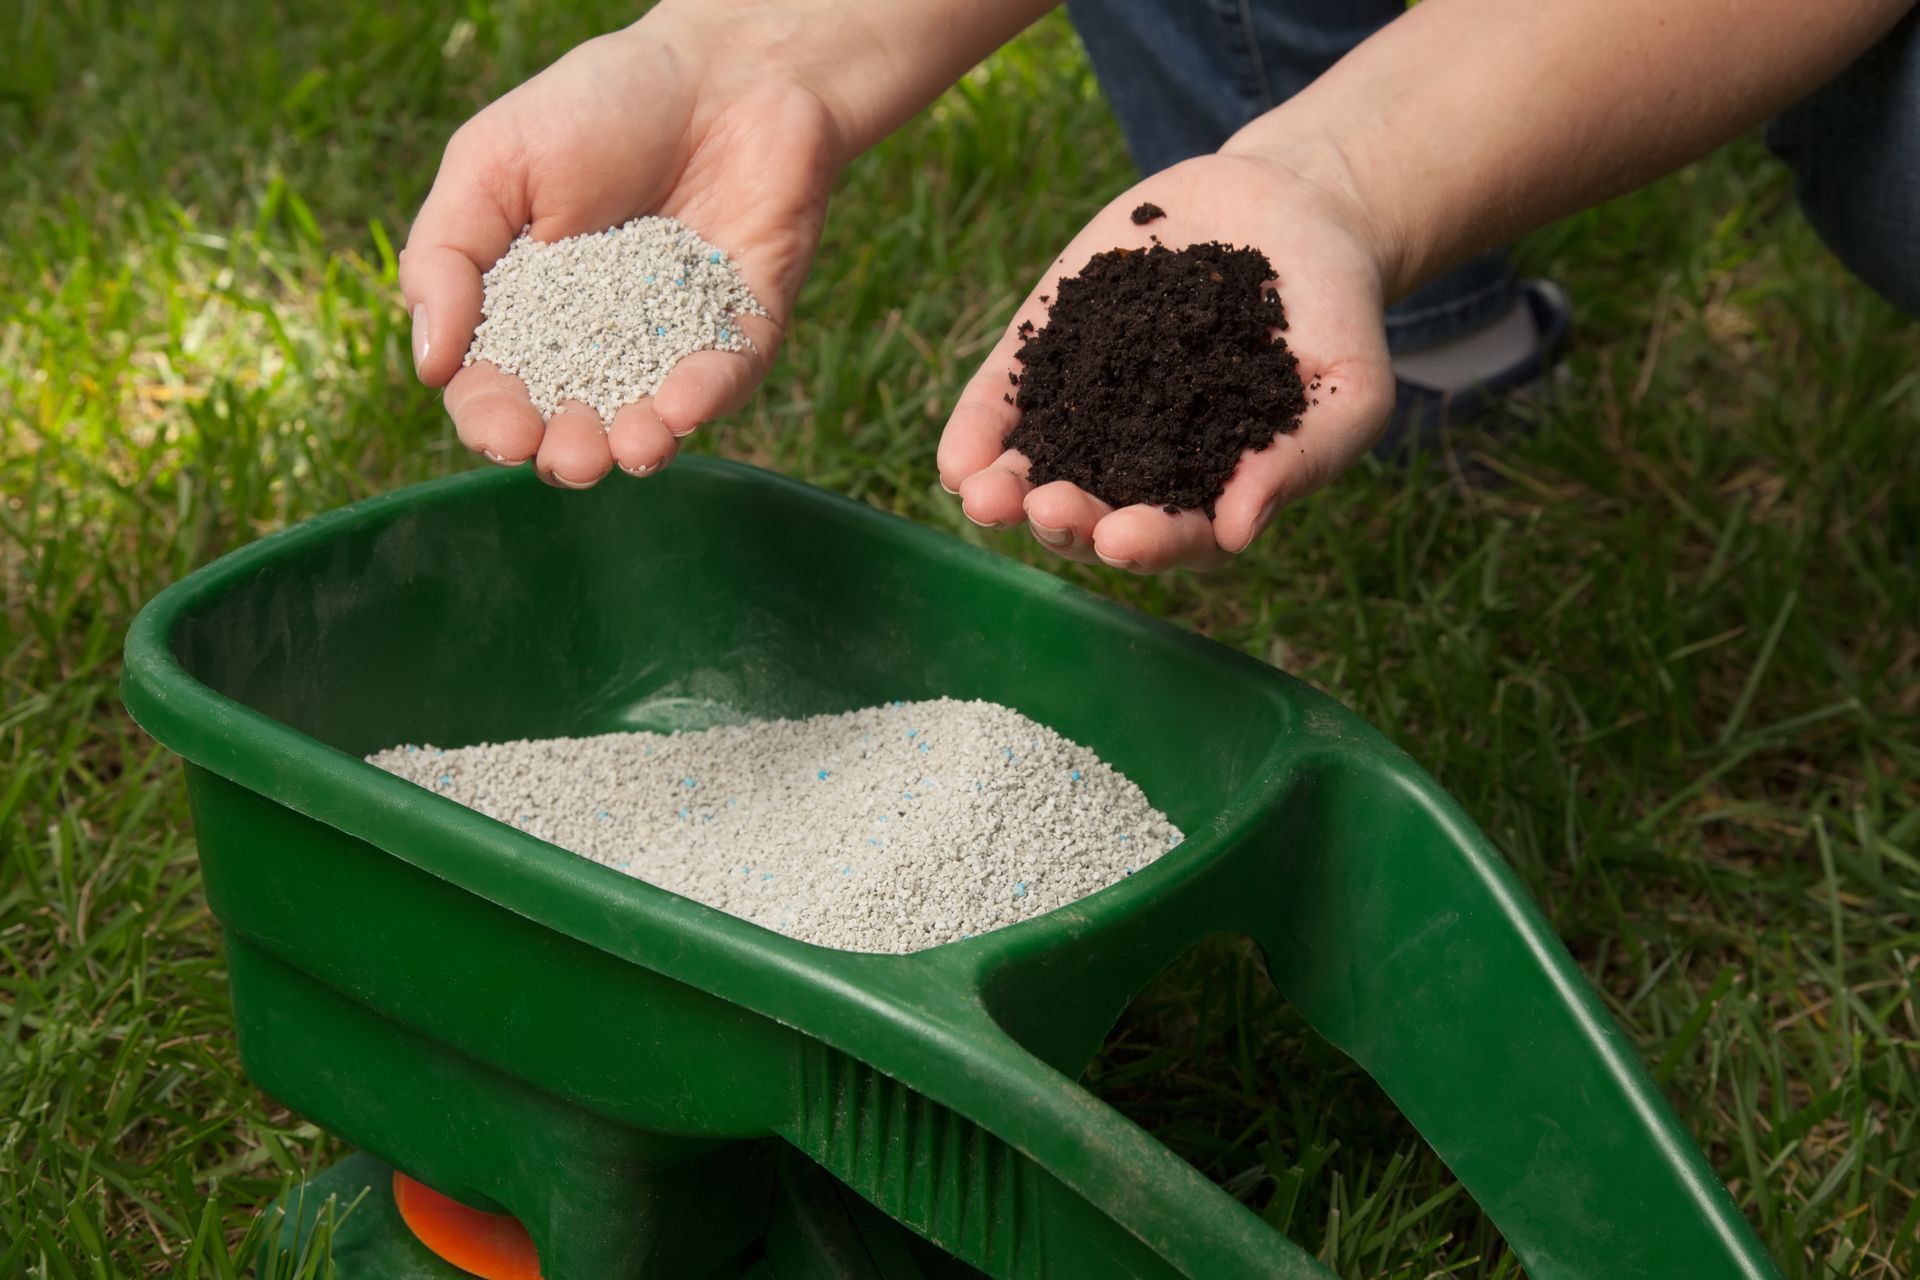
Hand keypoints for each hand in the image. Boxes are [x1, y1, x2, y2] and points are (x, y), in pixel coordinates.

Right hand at [400, 12, 840, 486]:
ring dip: (636, 447)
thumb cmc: (598, 106)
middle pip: (573, 423)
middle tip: (568, 455)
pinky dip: (706, 395)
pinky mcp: (745, 327)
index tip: (501, 428)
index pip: (497, 389)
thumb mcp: (491, 163)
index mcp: (527, 313)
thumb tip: (428, 364)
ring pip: (652, 421)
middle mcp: (600, 343)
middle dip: (568, 450)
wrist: (719, 65)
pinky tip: (681, 407)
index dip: (493, 419)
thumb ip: (446, 256)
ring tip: (626, 452)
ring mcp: (676, 342)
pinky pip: (728, 376)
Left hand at [936, 151, 1394, 571]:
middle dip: (1066, 520)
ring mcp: (1090, 414)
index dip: (1150, 545)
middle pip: (1095, 516)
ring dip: (1006, 493)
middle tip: (1048, 509)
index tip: (1124, 539)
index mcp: (1214, 493)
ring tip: (983, 495)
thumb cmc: (1333, 316)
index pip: (1177, 538)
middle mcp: (1142, 468)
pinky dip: (978, 432)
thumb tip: (1239, 534)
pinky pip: (1005, 404)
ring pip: (1037, 472)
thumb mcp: (1348, 389)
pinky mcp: (1050, 356)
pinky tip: (957, 458)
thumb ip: (1300, 461)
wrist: (1291, 210)